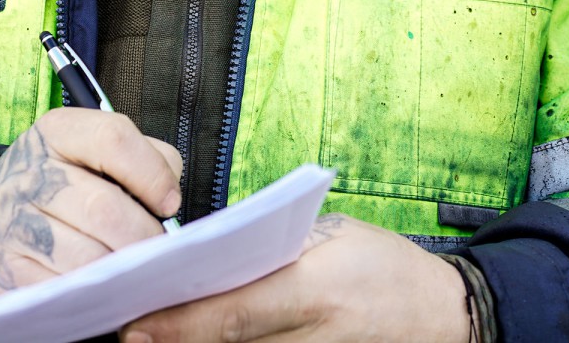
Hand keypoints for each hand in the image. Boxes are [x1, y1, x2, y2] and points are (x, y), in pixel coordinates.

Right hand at [0, 108, 182, 298]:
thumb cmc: (62, 180)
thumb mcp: (94, 151)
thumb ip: (143, 159)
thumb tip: (169, 196)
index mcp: (57, 133)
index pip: (113, 139)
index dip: (152, 174)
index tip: (169, 203)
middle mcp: (30, 173)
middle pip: (104, 208)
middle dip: (143, 236)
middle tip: (157, 250)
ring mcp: (14, 223)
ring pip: (86, 256)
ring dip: (120, 269)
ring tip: (134, 270)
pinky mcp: (8, 269)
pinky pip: (63, 287)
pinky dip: (91, 291)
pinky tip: (102, 285)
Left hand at [121, 214, 474, 342]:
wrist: (443, 319)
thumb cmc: (385, 267)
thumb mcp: (333, 236)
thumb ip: (271, 246)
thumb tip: (205, 254)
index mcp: (318, 290)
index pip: (235, 312)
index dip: (179, 323)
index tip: (133, 322)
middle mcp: (314, 338)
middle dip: (173, 338)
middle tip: (125, 327)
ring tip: (152, 332)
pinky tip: (191, 339)